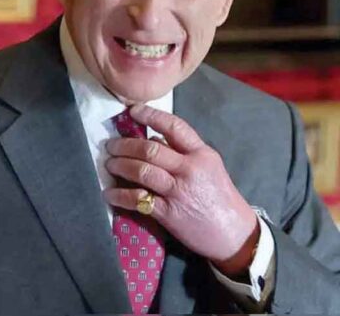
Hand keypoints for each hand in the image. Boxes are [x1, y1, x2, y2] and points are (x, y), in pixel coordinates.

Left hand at [103, 104, 258, 276]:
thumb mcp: (209, 167)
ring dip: (120, 166)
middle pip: (150, 149)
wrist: (235, 235)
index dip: (151, 115)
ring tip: (109, 165)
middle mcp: (190, 169)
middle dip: (124, 145)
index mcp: (201, 154)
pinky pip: (138, 199)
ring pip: (141, 171)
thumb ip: (182, 152)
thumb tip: (151, 140)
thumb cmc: (219, 198)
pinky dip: (120, 195)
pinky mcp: (168, 213)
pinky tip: (109, 194)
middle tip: (111, 146)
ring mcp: (178, 191)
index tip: (132, 110)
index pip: (174, 127)